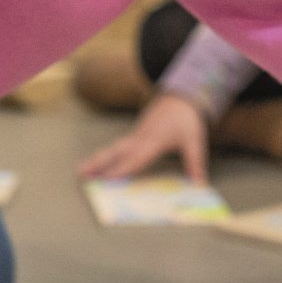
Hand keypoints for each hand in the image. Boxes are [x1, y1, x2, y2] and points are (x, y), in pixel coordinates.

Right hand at [77, 92, 209, 183]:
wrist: (180, 97)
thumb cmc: (186, 120)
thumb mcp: (194, 141)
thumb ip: (195, 163)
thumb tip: (200, 185)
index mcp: (153, 141)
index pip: (135, 158)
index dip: (121, 169)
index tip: (107, 180)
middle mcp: (139, 138)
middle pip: (116, 153)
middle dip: (99, 164)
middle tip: (81, 174)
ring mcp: (134, 136)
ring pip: (113, 149)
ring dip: (97, 160)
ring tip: (80, 171)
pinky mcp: (134, 135)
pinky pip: (117, 147)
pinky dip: (106, 156)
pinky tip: (97, 165)